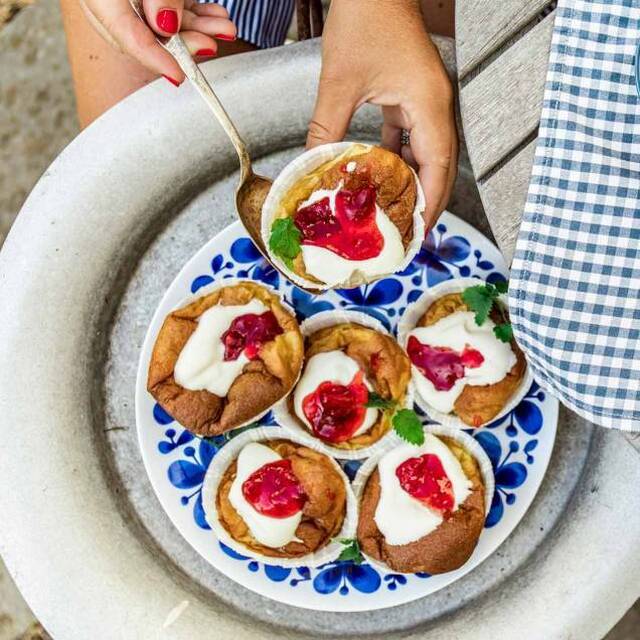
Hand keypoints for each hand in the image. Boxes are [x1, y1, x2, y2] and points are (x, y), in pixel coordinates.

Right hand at [79, 0, 236, 84]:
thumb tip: (166, 26)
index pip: (126, 36)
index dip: (155, 59)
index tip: (178, 77)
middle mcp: (109, 0)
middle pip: (147, 34)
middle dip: (185, 45)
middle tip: (210, 45)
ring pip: (163, 23)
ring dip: (198, 29)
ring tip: (225, 28)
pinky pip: (168, 7)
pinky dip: (194, 14)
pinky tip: (216, 16)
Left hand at [307, 0, 457, 229]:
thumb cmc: (367, 18)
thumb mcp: (340, 82)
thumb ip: (326, 129)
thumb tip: (310, 167)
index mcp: (429, 105)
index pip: (439, 167)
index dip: (431, 204)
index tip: (420, 232)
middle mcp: (434, 106)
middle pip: (439, 167)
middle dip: (426, 201)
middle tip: (408, 233)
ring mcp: (425, 101)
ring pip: (426, 154)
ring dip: (412, 183)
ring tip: (394, 213)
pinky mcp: (410, 96)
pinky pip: (410, 137)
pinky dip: (397, 159)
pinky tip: (378, 176)